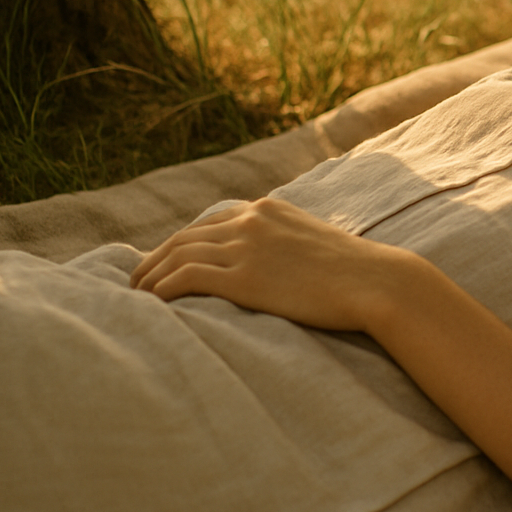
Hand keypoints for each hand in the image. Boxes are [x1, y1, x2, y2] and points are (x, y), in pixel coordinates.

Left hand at [129, 198, 414, 331]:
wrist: (375, 283)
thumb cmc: (356, 274)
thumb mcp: (317, 244)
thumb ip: (288, 245)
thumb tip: (278, 268)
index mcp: (268, 209)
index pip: (209, 223)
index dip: (180, 244)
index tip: (166, 264)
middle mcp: (251, 220)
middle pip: (185, 237)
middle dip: (155, 259)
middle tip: (137, 282)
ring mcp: (246, 246)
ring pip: (177, 255)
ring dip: (150, 276)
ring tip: (136, 296)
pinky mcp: (243, 276)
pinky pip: (185, 277)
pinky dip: (161, 288)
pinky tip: (151, 303)